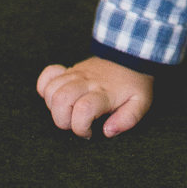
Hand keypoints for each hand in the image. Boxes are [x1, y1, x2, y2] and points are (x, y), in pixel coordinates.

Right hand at [37, 56, 153, 139]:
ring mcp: (76, 74)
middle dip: (63, 121)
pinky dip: (45, 88)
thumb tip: (107, 131)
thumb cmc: (135, 84)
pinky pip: (48, 75)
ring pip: (51, 90)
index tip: (90, 133)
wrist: (131, 55)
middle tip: (77, 123)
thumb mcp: (141, 103)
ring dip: (54, 108)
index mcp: (104, 93)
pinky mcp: (69, 70)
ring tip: (69, 113)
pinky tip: (55, 97)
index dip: (81, 128)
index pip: (83, 110)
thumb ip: (128, 119)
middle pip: (61, 100)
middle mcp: (87, 82)